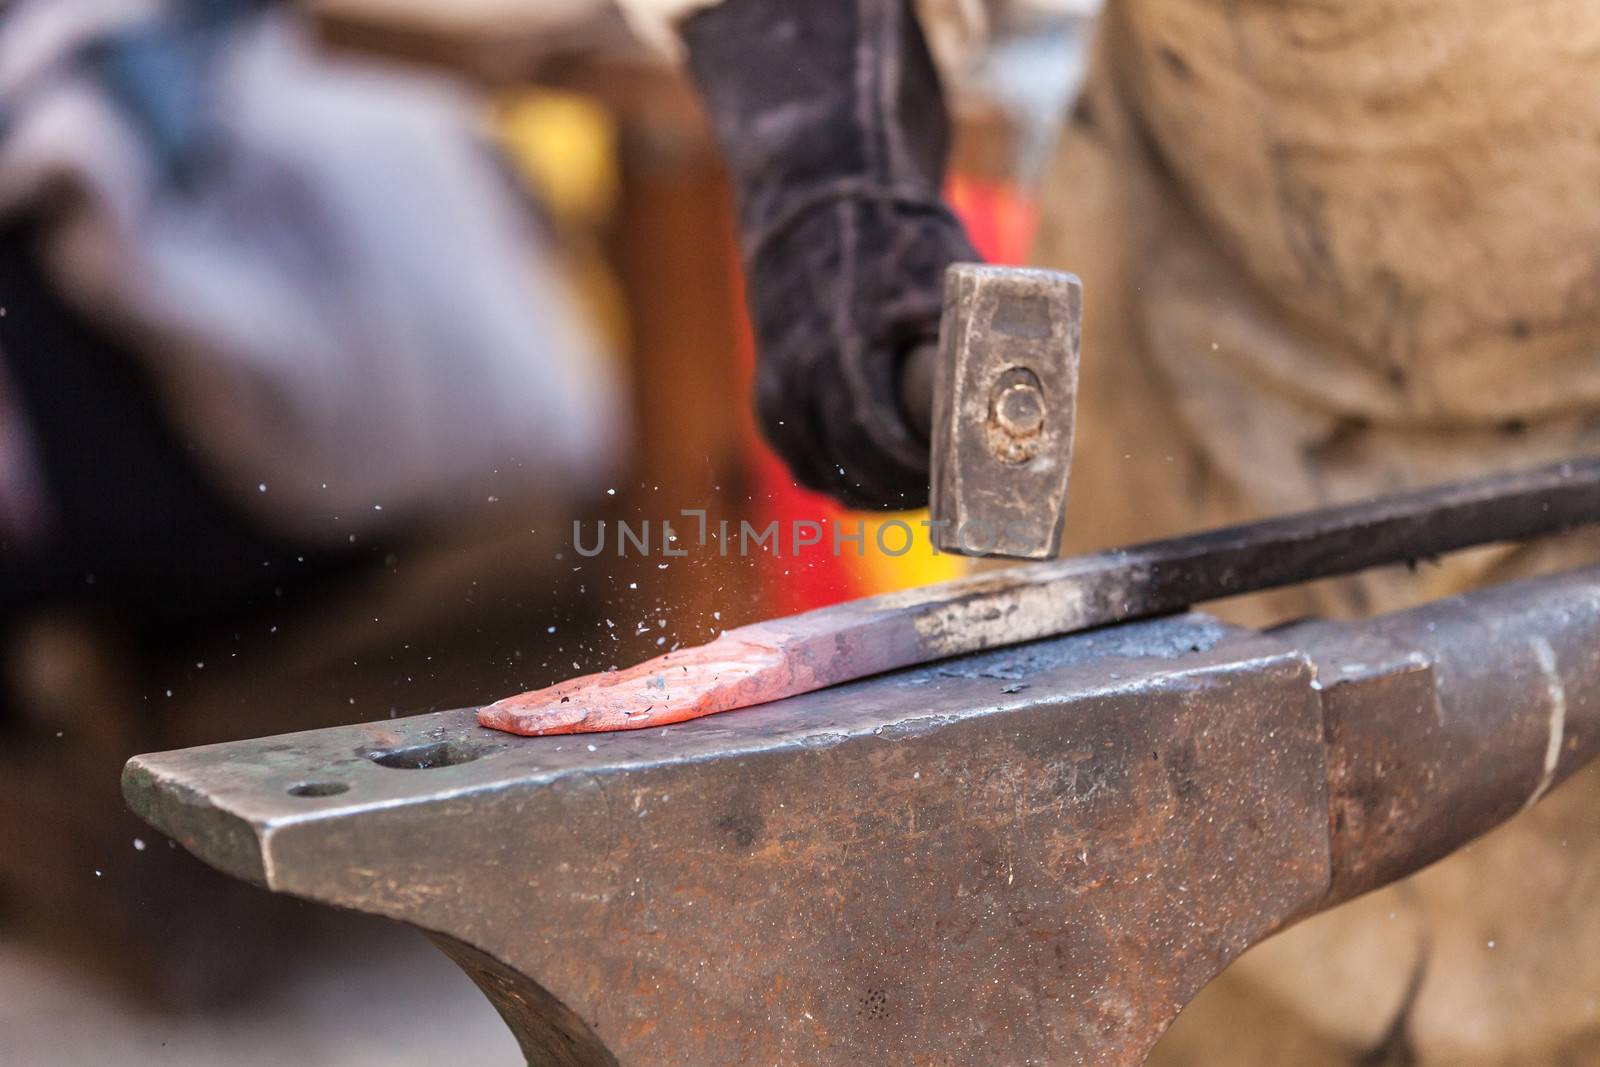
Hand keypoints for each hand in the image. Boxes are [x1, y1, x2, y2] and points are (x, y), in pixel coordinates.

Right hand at [683, 0, 980, 508]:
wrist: (812, 192)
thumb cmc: (889, 230)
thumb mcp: (945, 272)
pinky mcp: (769, 392)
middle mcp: (803, 377)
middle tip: (955, 495)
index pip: (883, 445)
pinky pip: (801, 460)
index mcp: (845, 351)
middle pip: (856, 470)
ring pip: (824, 475)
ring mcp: (780, 388)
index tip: (965, 481)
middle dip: (908, 490)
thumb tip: (1037, 391)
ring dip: (872, 492)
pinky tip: (873, 481)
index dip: (925, 476)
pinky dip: (836, 478)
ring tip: (920, 491)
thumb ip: (979, 332)